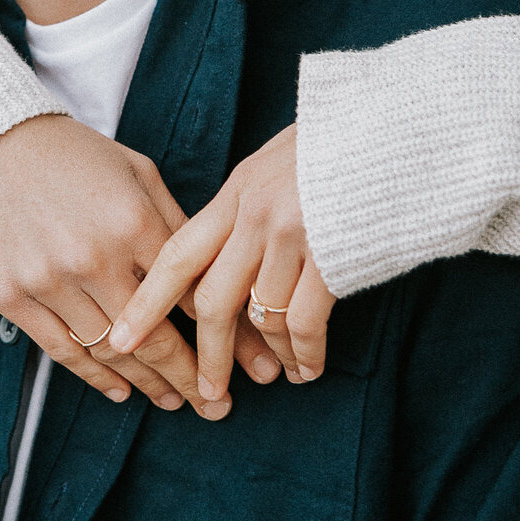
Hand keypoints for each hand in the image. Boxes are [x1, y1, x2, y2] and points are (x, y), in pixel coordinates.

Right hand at [0, 115, 279, 418]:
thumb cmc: (70, 155)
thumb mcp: (135, 172)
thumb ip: (174, 221)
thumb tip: (215, 270)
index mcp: (134, 222)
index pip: (192, 296)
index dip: (228, 336)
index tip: (250, 363)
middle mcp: (94, 258)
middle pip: (155, 340)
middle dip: (193, 379)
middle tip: (219, 406)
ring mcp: (49, 281)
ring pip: (111, 354)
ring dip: (150, 385)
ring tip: (176, 401)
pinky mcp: (11, 297)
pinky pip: (63, 353)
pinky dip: (97, 379)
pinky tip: (123, 391)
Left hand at [108, 125, 333, 402]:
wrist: (397, 126)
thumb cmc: (339, 142)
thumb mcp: (279, 160)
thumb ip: (249, 202)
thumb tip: (228, 245)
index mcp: (238, 191)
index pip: (178, 255)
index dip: (148, 302)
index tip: (123, 339)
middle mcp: (257, 216)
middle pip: (214, 301)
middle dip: (207, 355)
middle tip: (207, 394)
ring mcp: (295, 236)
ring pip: (261, 317)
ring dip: (268, 357)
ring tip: (277, 378)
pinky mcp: (332, 256)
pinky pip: (304, 323)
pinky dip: (305, 354)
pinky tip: (308, 368)